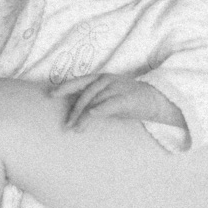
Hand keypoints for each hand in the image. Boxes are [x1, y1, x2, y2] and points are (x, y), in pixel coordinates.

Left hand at [53, 73, 184, 130]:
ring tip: (76, 129)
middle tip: (66, 124)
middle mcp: (107, 80)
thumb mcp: (109, 98)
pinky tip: (91, 116)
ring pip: (95, 101)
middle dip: (74, 110)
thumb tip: (77, 114)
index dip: (65, 87)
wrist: (155, 100)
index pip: (79, 81)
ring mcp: (116, 88)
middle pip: (85, 94)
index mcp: (101, 79)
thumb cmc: (129, 101)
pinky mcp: (126, 98)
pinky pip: (109, 104)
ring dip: (83, 116)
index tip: (51, 95)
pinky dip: (99, 109)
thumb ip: (94, 101)